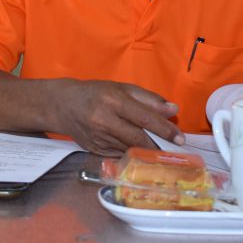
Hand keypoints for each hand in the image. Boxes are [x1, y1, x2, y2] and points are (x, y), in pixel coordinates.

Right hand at [52, 80, 183, 155]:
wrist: (61, 105)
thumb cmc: (95, 93)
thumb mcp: (121, 88)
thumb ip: (148, 99)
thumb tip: (173, 110)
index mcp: (113, 101)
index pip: (144, 118)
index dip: (165, 129)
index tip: (180, 138)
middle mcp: (104, 121)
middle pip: (138, 138)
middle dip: (159, 145)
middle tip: (174, 149)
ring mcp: (98, 138)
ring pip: (130, 149)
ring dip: (147, 151)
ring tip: (161, 150)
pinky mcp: (95, 150)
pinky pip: (120, 154)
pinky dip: (132, 153)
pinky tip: (139, 151)